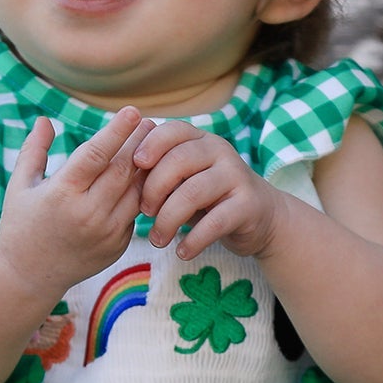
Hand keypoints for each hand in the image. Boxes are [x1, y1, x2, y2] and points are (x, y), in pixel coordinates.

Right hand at [0, 106, 154, 295]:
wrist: (28, 276)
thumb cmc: (20, 225)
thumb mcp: (19, 186)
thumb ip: (34, 151)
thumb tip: (45, 120)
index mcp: (62, 194)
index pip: (96, 155)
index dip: (117, 131)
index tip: (132, 111)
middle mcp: (87, 213)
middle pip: (123, 169)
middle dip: (139, 143)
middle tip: (150, 123)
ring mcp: (106, 232)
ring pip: (137, 190)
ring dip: (147, 167)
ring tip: (154, 146)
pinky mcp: (117, 245)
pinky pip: (135, 212)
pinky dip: (141, 192)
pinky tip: (146, 176)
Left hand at [133, 121, 282, 260]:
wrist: (261, 218)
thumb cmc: (210, 198)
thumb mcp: (185, 179)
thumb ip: (161, 173)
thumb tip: (120, 177)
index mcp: (201, 140)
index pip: (173, 130)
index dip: (151, 144)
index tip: (135, 165)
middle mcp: (221, 151)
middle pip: (180, 160)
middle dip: (154, 188)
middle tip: (143, 212)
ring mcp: (237, 176)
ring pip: (194, 192)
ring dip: (168, 219)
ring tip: (157, 239)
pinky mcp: (248, 205)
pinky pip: (215, 222)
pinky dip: (194, 240)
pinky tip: (182, 252)